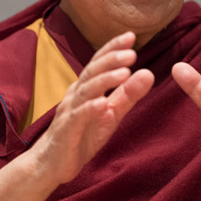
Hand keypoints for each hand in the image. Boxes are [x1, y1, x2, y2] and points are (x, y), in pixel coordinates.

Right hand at [30, 31, 154, 184]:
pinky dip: (90, 108)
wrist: (52, 164)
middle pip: (92, 71)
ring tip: (124, 73)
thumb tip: (148, 73)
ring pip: (86, 90)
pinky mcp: (67, 130)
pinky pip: (78, 117)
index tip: (131, 35)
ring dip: (104, 80)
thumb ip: (128, 95)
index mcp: (86, 88)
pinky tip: (103, 104)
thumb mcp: (111, 115)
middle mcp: (76, 94)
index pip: (99, 62)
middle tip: (132, 52)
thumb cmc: (81, 136)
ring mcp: (69, 111)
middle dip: (111, 60)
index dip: (113, 48)